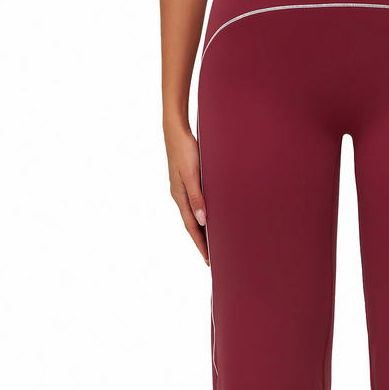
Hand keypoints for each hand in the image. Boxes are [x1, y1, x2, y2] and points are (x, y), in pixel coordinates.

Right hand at [165, 124, 208, 263]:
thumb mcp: (191, 174)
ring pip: (193, 215)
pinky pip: (195, 204)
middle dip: (201, 241)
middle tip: (212, 257)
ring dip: (201, 229)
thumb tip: (202, 220)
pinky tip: (208, 217)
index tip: (208, 259)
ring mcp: (183, 189)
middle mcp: (180, 196)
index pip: (192, 227)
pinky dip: (202, 215)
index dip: (200, 243)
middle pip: (192, 224)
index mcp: (180, 197)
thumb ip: (197, 197)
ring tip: (212, 241)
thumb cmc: (185, 150)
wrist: (176, 130)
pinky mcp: (187, 182)